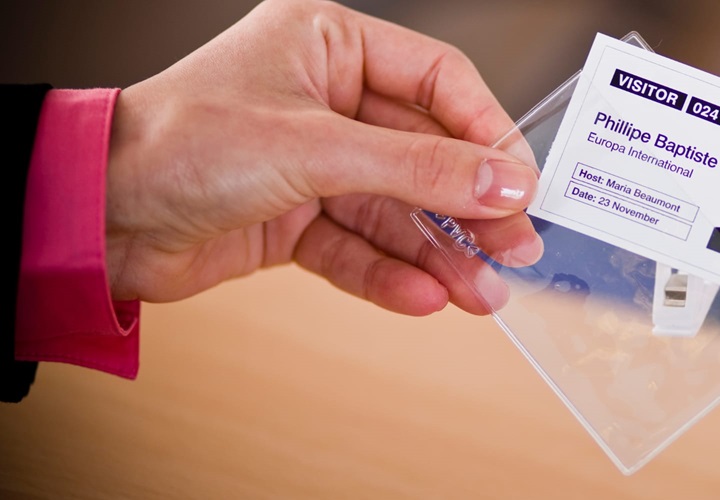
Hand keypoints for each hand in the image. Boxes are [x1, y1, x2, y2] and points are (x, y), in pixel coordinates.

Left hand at [105, 0, 541, 314]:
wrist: (93, 218)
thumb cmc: (177, 145)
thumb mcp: (315, 149)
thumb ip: (418, 167)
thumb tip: (504, 181)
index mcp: (330, 45)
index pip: (438, 82)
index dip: (486, 133)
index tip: (522, 183)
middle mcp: (326, 100)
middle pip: (425, 154)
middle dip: (469, 207)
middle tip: (514, 248)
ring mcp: (313, 162)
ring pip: (397, 209)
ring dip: (439, 254)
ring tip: (481, 293)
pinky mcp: (296, 217)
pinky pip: (359, 245)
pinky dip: (390, 273)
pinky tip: (426, 297)